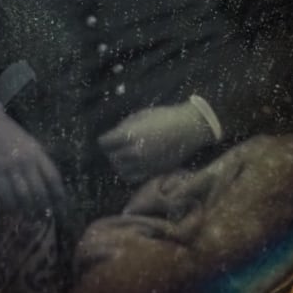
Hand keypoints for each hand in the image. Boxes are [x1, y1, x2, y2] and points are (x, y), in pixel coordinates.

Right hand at [0, 101, 65, 216]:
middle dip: (44, 207)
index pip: (53, 177)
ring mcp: (10, 166)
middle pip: (40, 190)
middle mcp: (26, 160)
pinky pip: (5, 194)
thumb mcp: (30, 144)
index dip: (60, 195)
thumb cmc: (11, 135)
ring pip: (23, 194)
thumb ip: (39, 161)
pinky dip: (11, 205)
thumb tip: (50, 184)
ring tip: (32, 218)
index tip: (63, 208)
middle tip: (46, 218)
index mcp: (38, 152)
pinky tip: (14, 210)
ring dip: (29, 209)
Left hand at [97, 102, 213, 183]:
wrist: (189, 128)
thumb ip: (124, 126)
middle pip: (112, 157)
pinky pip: (133, 177)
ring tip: (125, 157)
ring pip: (120, 169)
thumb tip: (113, 135)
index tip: (109, 139)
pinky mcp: (153, 171)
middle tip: (117, 147)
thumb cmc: (165, 117)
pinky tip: (133, 166)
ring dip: (120, 163)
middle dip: (112, 152)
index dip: (105, 140)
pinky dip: (129, 173)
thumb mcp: (140, 115)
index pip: (104, 143)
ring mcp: (144, 164)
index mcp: (128, 135)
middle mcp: (133, 152)